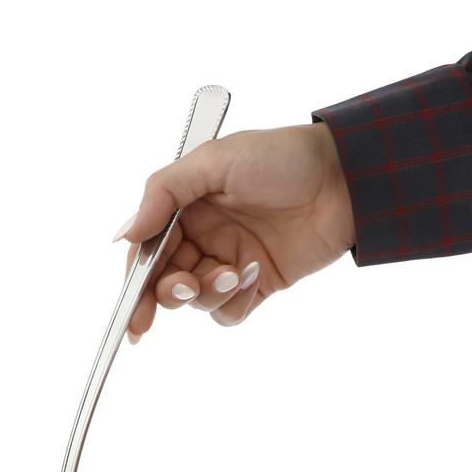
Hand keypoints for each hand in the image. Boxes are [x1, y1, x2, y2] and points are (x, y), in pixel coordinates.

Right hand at [115, 123, 354, 339]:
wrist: (347, 178)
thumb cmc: (282, 158)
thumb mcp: (213, 161)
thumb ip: (164, 194)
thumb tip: (123, 235)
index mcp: (185, 208)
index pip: (146, 252)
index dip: (135, 283)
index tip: (133, 314)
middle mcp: (202, 237)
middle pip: (165, 282)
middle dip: (169, 292)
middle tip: (186, 286)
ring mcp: (229, 262)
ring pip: (197, 300)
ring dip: (209, 293)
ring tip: (235, 272)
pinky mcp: (257, 284)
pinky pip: (230, 312)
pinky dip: (236, 303)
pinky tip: (254, 275)